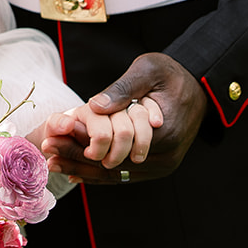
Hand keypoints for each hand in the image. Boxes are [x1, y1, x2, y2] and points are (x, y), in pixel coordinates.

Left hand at [41, 54, 206, 186]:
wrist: (200, 87)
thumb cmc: (173, 74)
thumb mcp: (149, 70)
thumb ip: (123, 89)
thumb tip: (93, 106)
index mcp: (164, 133)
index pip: (114, 146)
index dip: (81, 145)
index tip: (54, 138)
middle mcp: (165, 157)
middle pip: (113, 166)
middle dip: (77, 160)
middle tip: (48, 153)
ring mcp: (163, 166)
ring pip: (117, 176)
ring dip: (85, 171)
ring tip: (55, 163)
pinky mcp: (159, 167)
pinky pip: (126, 176)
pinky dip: (100, 175)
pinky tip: (76, 172)